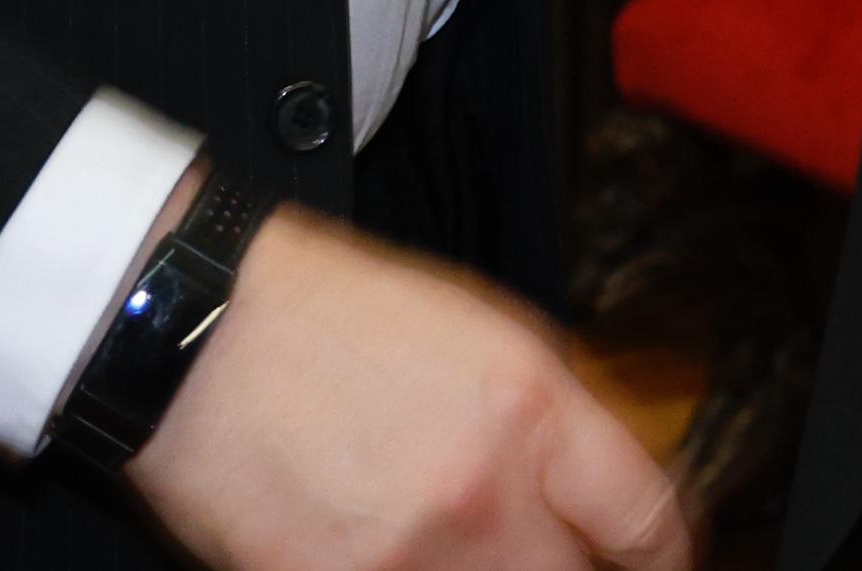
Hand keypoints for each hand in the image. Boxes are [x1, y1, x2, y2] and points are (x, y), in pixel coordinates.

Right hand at [129, 206, 689, 570]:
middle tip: (540, 550)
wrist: (196, 332)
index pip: (644, 519)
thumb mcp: (474, 330)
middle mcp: (483, 493)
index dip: (664, 558)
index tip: (657, 566)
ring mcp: (408, 560)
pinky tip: (385, 553)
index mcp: (529, 407)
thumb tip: (599, 496)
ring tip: (445, 543)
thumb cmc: (326, 316)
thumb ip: (549, 419)